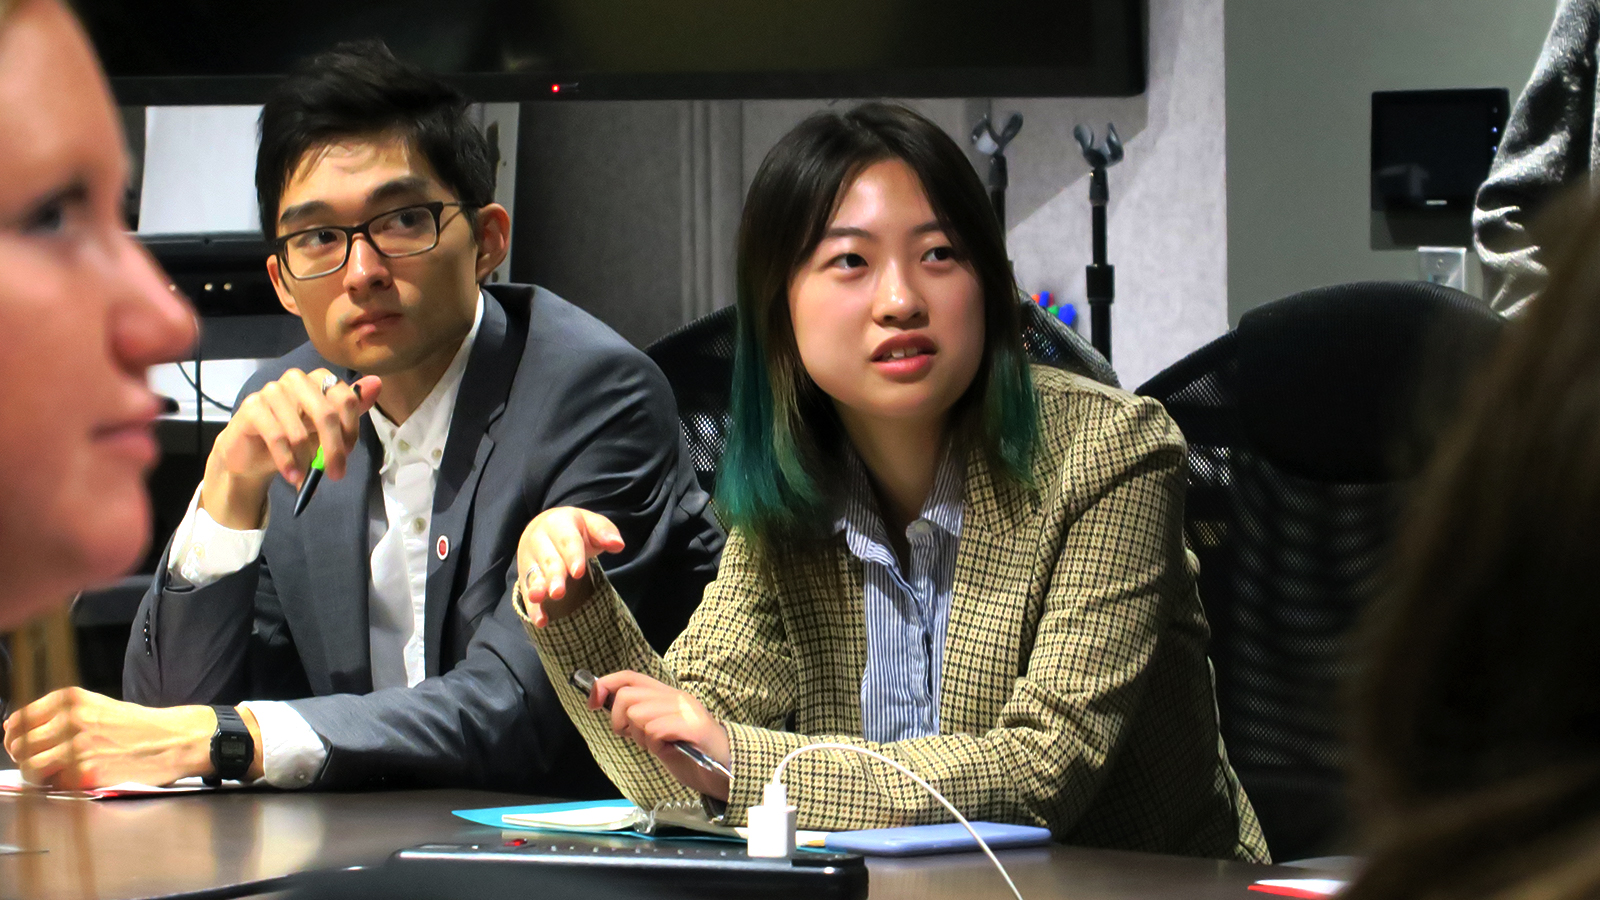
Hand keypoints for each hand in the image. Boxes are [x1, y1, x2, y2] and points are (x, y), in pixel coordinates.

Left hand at [1, 688, 260, 788]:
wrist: (173, 740)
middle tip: (38, 764)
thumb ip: (62, 716)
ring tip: (54, 775)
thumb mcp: (98, 707)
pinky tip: (75, 780)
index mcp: (70, 700)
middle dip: (23, 757)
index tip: (19, 745)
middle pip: (18, 745)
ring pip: (29, 767)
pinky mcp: (86, 772)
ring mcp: (76, 746)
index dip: (14, 736)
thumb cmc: (138, 726)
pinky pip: (52, 784)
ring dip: (37, 775)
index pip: (18, 720)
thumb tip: (22, 733)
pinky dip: (58, 786)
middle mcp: (69, 719)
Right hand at [201, 368, 381, 529]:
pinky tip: (292, 476)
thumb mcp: (326, 429)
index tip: (349, 452)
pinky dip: (287, 461)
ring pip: (299, 430)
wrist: (253, 454)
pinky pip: (276, 437)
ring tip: (307, 479)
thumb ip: (350, 409)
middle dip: (334, 449)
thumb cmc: (294, 439)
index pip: (346, 398)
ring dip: (306, 461)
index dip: (351, 428)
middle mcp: (295, 380)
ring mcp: (271, 391)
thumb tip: (376, 384)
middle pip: (326, 413)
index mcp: (318, 380)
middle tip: (336, 474)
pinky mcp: (251, 407)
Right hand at [515, 507, 624, 625]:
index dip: (572, 557)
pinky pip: (526, 592)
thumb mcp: (591, 524)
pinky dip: (533, 607)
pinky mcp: (524, 576)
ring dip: (537, 588)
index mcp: (558, 523)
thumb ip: (604, 532)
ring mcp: (529, 558)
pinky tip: (541, 620)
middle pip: (548, 560)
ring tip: (540, 599)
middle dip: (554, 576)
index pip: (567, 541)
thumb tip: (618, 544)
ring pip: (533, 575)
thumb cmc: (575, 529)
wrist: (545, 528)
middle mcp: (539, 539)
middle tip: (558, 593)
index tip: (578, 573)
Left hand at [592, 670, 731, 800]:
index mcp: (668, 695)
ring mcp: (686, 710)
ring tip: (657, 745)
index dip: (605, 685)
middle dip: (619, 720)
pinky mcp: (693, 727)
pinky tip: (668, 749)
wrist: (729, 771)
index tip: (592, 703)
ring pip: (638, 714)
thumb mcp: (659, 734)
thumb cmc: (692, 755)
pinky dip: (654, 744)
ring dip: (640, 736)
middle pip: (627, 695)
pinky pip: (655, 729)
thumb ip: (639, 720)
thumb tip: (607, 708)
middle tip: (633, 737)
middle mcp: (677, 697)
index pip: (629, 676)